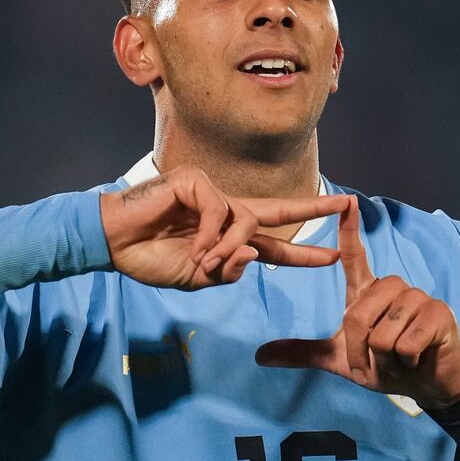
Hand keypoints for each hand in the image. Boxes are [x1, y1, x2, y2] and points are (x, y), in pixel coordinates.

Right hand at [99, 165, 350, 289]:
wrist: (114, 244)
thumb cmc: (150, 258)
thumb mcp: (196, 278)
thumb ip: (228, 272)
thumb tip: (256, 255)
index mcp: (227, 236)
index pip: (273, 245)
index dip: (302, 253)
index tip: (332, 256)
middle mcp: (225, 212)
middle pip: (277, 211)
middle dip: (313, 209)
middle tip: (346, 204)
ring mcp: (211, 194)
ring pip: (244, 221)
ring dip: (228, 248)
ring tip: (201, 262)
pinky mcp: (195, 182)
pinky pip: (219, 212)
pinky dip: (210, 235)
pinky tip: (192, 246)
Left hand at [255, 195, 459, 409]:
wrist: (429, 385)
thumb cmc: (387, 365)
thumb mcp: (341, 361)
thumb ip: (305, 353)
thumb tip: (260, 356)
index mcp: (368, 292)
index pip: (354, 256)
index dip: (349, 230)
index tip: (346, 202)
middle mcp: (392, 287)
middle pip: (357, 315)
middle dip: (361, 350)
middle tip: (377, 362)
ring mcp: (418, 297)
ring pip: (382, 333)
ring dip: (385, 359)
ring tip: (399, 359)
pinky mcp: (438, 314)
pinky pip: (407, 343)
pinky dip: (406, 361)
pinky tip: (417, 360)